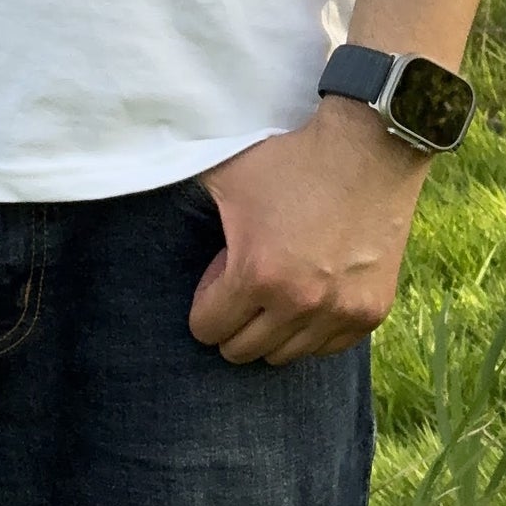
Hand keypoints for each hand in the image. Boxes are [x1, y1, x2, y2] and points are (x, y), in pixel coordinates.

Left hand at [188, 96, 429, 365]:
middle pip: (244, 351)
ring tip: (279, 286)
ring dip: (274, 328)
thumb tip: (136, 189)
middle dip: (234, 321)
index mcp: (256, 273)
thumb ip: (188, 203)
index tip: (220, 273)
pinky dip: (313, 329)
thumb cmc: (292, 160)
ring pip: (286, 355)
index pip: (208, 330)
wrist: (368, 149)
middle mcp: (299, 304)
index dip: (206, 301)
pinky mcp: (370, 313)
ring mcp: (339, 313)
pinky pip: (327, 348)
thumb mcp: (227, 174)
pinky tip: (312, 291)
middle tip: (246, 283)